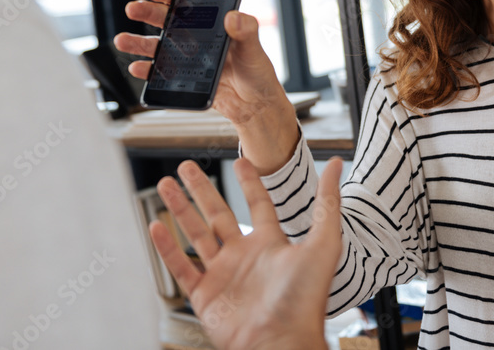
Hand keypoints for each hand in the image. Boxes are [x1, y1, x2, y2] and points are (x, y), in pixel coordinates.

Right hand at [114, 0, 299, 173]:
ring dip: (138, 41)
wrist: (253, 106)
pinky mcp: (182, 76)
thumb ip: (246, 32)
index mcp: (212, 21)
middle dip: (147, 11)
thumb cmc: (257, 73)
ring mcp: (186, 56)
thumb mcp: (254, 49)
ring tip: (122, 40)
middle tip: (134, 8)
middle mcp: (195, 35)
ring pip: (156, 44)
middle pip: (165, 18)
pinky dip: (146, 69)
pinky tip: (138, 67)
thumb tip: (234, 17)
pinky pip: (159, 71)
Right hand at [150, 157, 342, 349]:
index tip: (241, 161)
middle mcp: (245, 258)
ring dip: (180, 209)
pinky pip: (181, 267)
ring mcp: (223, 276)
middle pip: (218, 214)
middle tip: (187, 167)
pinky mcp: (205, 297)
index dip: (249, 182)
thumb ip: (327, 203)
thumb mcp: (323, 243)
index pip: (258, 205)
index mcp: (271, 245)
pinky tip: (156, 226)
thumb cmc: (306, 300)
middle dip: (201, 189)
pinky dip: (166, 247)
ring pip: (195, 234)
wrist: (282, 343)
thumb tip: (337, 165)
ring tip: (166, 184)